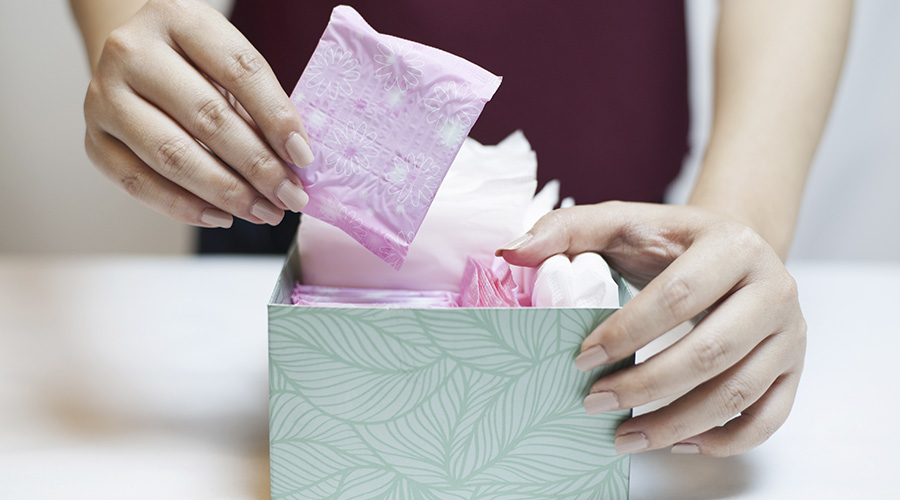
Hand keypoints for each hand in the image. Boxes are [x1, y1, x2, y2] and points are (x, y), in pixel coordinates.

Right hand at [83, 0, 314, 227]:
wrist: (134, 61)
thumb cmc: (193, 64)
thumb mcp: (228, 62)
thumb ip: (258, 104)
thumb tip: (293, 163)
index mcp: (178, 17)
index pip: (239, 70)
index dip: (277, 117)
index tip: (303, 158)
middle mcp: (132, 51)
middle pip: (206, 117)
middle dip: (257, 166)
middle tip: (289, 196)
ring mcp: (104, 95)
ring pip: (171, 155)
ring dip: (226, 192)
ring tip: (264, 211)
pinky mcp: (93, 138)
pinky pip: (139, 183)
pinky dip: (185, 206)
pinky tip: (221, 215)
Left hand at [498, 201, 806, 456]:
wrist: (737, 249)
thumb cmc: (673, 241)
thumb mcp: (625, 223)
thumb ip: (569, 229)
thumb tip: (510, 251)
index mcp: (732, 246)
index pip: (678, 296)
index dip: (628, 332)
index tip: (582, 358)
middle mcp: (773, 289)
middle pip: (711, 352)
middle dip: (647, 386)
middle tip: (595, 404)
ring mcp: (790, 332)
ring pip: (738, 393)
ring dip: (677, 423)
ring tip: (625, 437)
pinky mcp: (795, 366)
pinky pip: (767, 417)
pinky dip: (723, 439)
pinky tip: (677, 441)